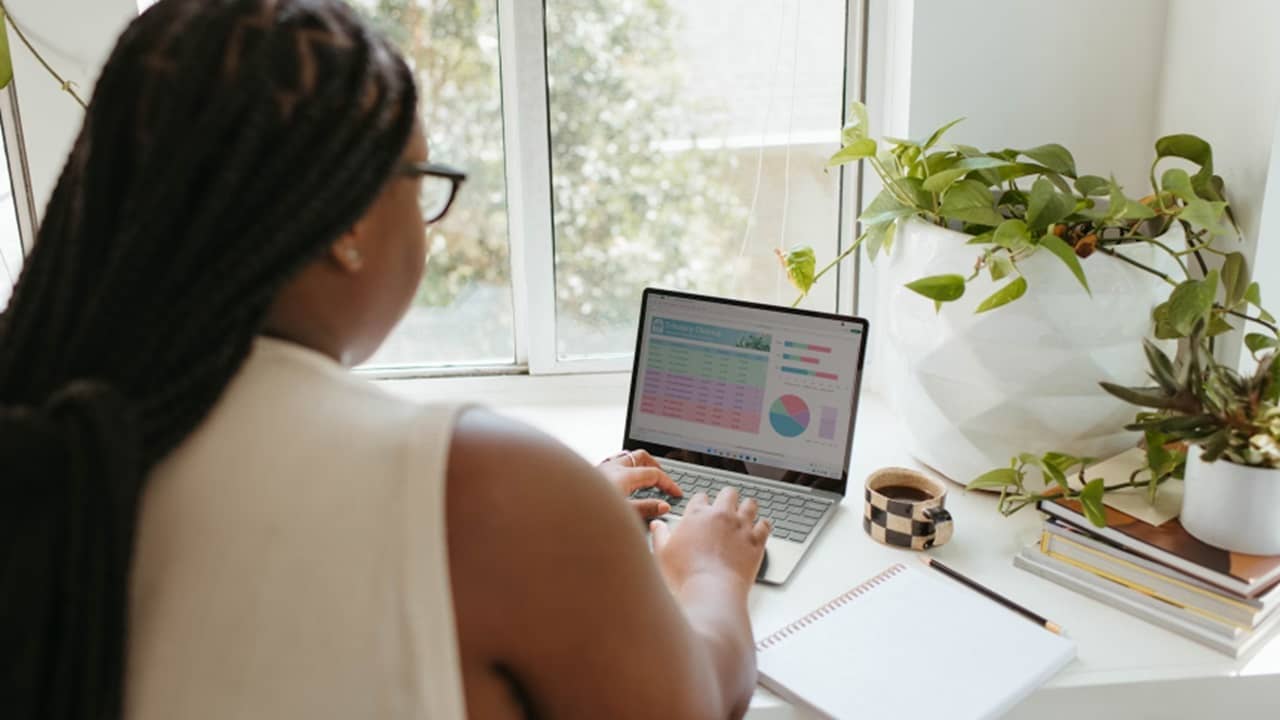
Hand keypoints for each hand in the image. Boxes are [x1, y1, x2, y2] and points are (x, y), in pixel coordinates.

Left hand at [598, 449, 683, 519]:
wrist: (563, 509)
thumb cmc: (591, 511)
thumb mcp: (623, 513)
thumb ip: (645, 509)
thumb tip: (664, 506)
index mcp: (624, 474)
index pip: (654, 474)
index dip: (668, 483)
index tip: (676, 493)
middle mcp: (613, 467)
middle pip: (641, 457)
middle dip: (655, 465)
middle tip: (663, 478)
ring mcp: (602, 469)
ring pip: (626, 458)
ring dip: (639, 465)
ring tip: (645, 477)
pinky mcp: (593, 475)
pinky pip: (614, 465)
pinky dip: (625, 470)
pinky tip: (623, 482)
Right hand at [649, 487, 769, 591]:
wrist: (711, 592)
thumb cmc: (685, 576)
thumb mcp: (662, 554)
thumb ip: (660, 535)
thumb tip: (657, 525)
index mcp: (697, 515)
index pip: (700, 497)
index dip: (701, 502)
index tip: (702, 508)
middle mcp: (721, 515)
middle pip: (728, 493)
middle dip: (727, 498)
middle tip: (726, 506)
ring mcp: (741, 527)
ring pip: (750, 504)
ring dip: (747, 507)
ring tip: (745, 512)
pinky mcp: (756, 541)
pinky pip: (765, 524)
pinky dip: (762, 525)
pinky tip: (760, 528)